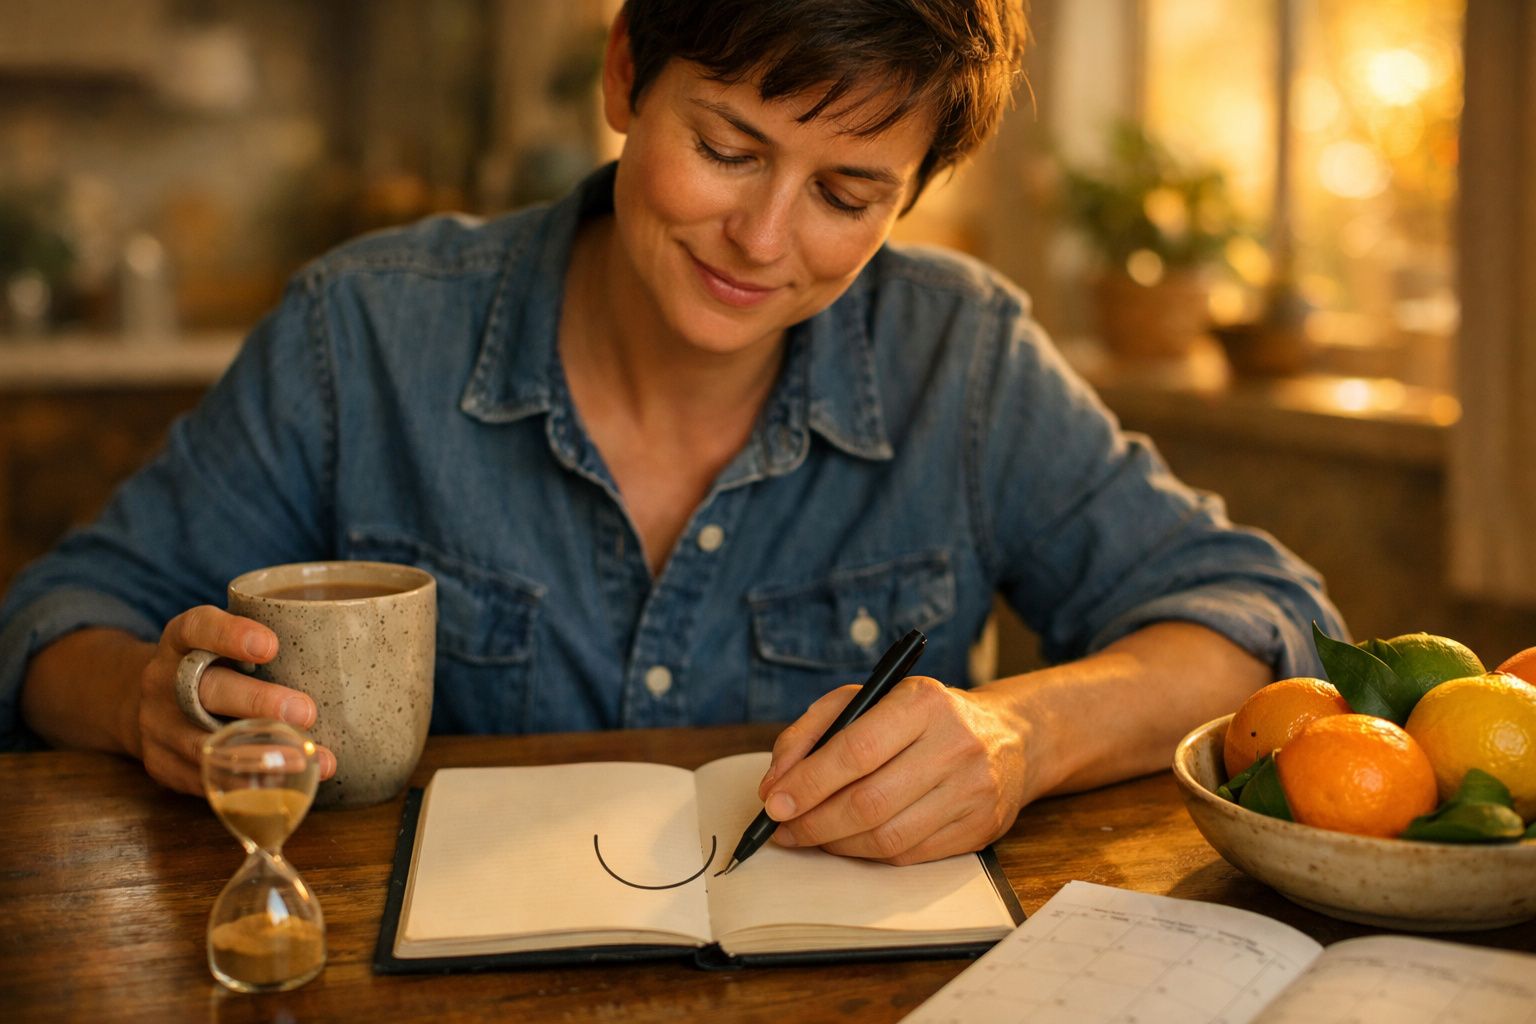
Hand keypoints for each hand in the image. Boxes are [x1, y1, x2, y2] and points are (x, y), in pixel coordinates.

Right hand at [135, 606, 335, 794]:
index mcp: (180, 642)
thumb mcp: (222, 645)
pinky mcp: (163, 766)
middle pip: (207, 690)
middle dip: (258, 703)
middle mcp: (163, 682)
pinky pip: (206, 781)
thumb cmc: (211, 668)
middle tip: (306, 712)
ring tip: (307, 759)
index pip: (197, 628)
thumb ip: (264, 646)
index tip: (271, 646)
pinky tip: (285, 788)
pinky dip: (247, 786)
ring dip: (261, 754)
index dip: (230, 635)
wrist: (148, 705)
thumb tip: (352, 651)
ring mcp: (158, 727)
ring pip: (207, 745)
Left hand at [757, 677, 1030, 864]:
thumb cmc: (921, 718)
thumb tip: (776, 784)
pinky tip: (848, 842)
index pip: (856, 750)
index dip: (808, 782)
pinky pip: (909, 855)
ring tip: (810, 835)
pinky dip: (867, 854)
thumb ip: (813, 732)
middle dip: (814, 822)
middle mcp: (954, 744)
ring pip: (887, 836)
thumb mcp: (868, 700)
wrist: (1009, 737)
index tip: (774, 803)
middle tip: (782, 828)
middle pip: (869, 802)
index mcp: (922, 702)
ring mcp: (973, 790)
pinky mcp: (980, 828)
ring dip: (836, 844)